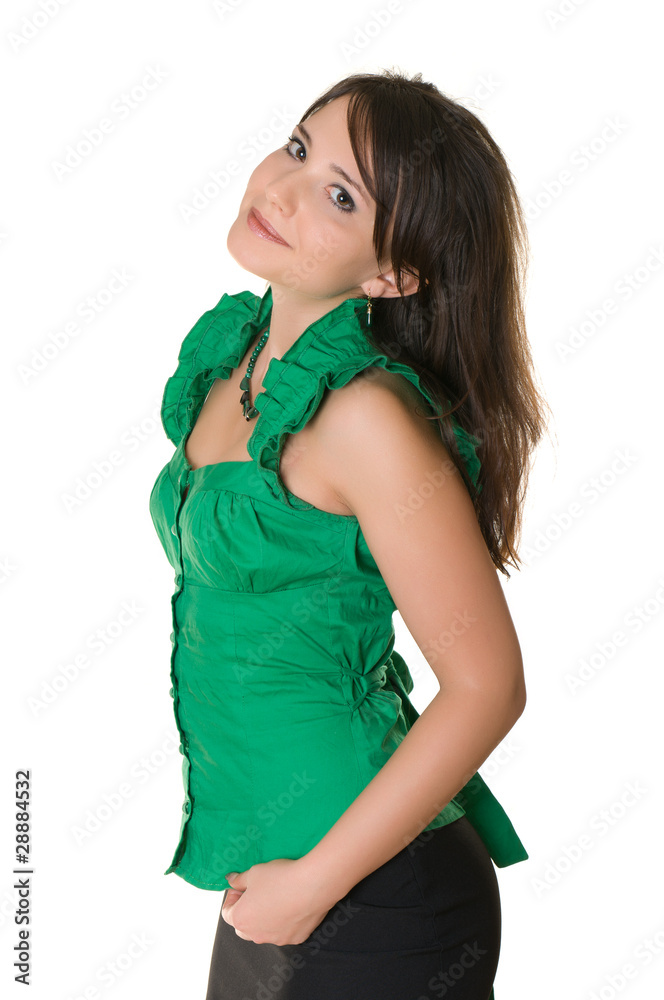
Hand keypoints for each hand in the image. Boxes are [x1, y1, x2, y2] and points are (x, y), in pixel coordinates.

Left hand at [221, 858, 336, 944]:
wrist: (311, 885)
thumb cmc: (280, 878)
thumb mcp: (253, 873)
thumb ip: (239, 880)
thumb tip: (230, 880)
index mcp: (241, 919)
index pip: (227, 913)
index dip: (232, 897)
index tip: (241, 887)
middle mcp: (256, 935)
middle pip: (243, 926)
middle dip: (246, 911)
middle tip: (255, 894)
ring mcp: (276, 940)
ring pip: (263, 931)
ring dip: (264, 919)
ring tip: (275, 898)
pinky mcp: (294, 939)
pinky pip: (283, 932)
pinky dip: (283, 922)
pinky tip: (291, 905)